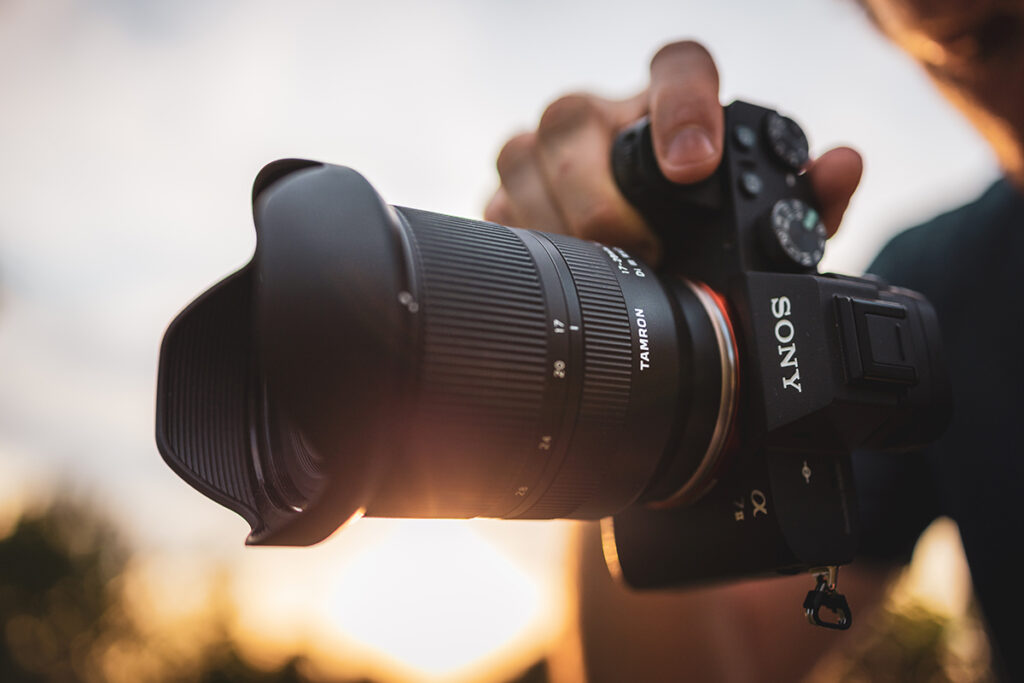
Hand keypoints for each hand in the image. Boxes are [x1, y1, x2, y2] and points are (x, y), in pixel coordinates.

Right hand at [484, 41, 862, 264]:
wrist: (651, 246)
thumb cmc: (709, 228)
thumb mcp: (767, 225)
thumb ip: (810, 199)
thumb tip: (841, 166)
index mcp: (675, 105)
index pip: (678, 67)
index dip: (681, 106)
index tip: (694, 164)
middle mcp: (606, 116)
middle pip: (573, 117)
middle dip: (600, 193)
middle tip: (640, 247)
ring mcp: (549, 150)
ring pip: (522, 155)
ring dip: (555, 218)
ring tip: (598, 267)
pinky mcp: (510, 191)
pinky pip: (495, 203)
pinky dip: (522, 238)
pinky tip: (555, 271)